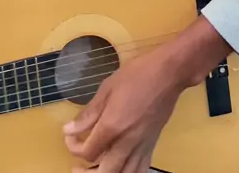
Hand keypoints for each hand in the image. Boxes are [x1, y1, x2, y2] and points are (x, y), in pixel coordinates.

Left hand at [63, 16, 230, 172]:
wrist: (168, 74)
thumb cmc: (137, 75)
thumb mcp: (107, 88)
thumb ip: (89, 112)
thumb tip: (71, 128)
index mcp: (112, 126)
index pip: (88, 151)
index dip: (73, 146)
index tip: (70, 135)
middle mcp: (126, 143)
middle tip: (76, 165)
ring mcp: (141, 147)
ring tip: (96, 170)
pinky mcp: (152, 147)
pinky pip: (140, 171)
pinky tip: (119, 167)